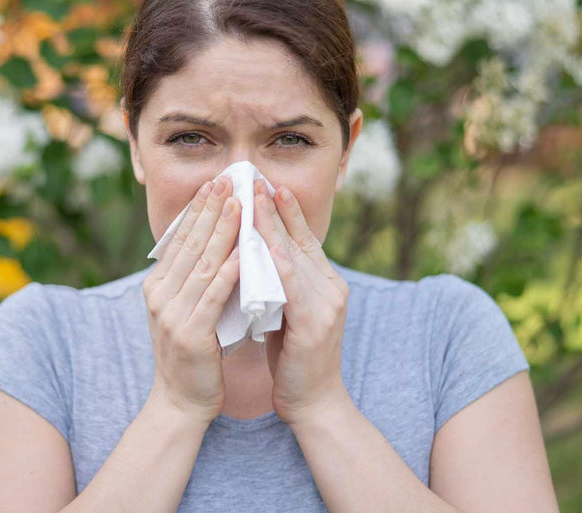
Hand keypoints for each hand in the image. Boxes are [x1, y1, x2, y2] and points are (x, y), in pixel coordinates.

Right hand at [142, 175, 240, 424]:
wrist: (181, 403)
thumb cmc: (192, 356)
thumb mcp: (186, 310)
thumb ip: (194, 280)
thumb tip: (216, 242)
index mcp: (157, 286)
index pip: (180, 239)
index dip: (197, 209)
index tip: (215, 184)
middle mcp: (159, 295)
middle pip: (189, 244)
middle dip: (210, 210)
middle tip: (227, 181)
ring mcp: (172, 314)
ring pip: (202, 263)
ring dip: (222, 231)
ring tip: (239, 205)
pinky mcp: (190, 334)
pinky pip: (214, 295)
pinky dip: (230, 271)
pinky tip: (245, 252)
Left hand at [253, 179, 350, 425]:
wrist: (313, 403)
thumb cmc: (294, 359)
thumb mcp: (285, 312)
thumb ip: (277, 284)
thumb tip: (250, 255)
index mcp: (325, 283)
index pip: (302, 238)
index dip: (284, 210)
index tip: (265, 183)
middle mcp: (331, 286)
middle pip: (299, 238)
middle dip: (275, 207)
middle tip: (255, 178)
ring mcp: (327, 303)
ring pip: (293, 255)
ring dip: (271, 226)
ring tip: (252, 200)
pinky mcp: (315, 323)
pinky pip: (289, 284)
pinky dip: (271, 262)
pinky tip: (256, 244)